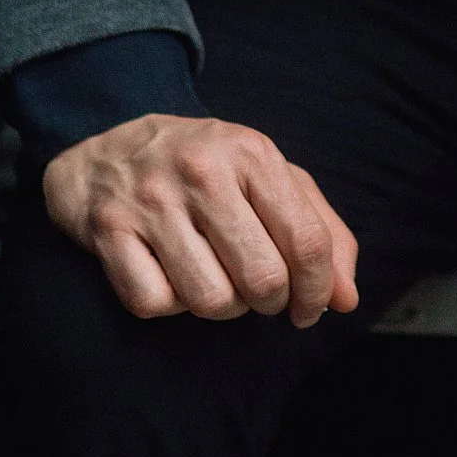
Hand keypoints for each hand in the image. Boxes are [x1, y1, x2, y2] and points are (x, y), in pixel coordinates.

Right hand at [42, 113, 361, 326]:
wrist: (109, 147)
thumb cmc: (207, 170)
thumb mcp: (269, 178)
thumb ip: (321, 231)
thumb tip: (347, 299)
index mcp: (252, 152)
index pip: (306, 241)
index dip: (317, 290)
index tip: (309, 308)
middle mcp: (203, 171)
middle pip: (262, 279)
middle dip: (269, 302)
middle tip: (259, 292)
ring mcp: (152, 200)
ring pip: (210, 300)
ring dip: (220, 306)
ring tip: (215, 279)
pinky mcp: (110, 230)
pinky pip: (153, 303)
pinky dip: (168, 303)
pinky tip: (169, 275)